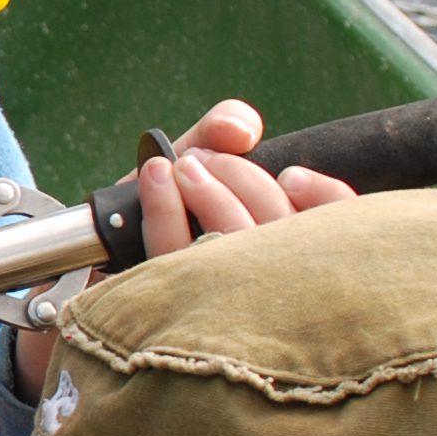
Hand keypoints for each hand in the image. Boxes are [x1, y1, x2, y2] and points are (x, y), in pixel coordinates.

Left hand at [13, 100, 357, 382]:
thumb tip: (240, 127)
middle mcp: (268, 286)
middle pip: (284, 228)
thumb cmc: (163, 209)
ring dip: (209, 187)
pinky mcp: (170, 308)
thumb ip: (223, 129)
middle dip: (245, 179)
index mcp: (292, 254)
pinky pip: (175, 254)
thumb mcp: (198, 159)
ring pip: (237, 241)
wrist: (97, 262)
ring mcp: (221, 303)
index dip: (328, 199)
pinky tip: (157, 175)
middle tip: (206, 159)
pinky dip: (165, 206)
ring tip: (182, 163)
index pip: (339, 229)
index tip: (293, 177)